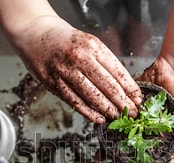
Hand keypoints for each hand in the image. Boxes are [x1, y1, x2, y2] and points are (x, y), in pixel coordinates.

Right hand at [13, 15, 141, 123]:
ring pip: (92, 96)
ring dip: (108, 109)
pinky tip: (99, 118)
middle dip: (123, 102)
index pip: (118, 72)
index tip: (138, 99)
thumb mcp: (89, 43)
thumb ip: (104, 62)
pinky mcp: (55, 83)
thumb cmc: (66, 40)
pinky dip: (89, 112)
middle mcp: (80, 58)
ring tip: (118, 117)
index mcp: (94, 47)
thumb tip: (124, 87)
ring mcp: (66, 72)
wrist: (35, 33)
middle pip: (108, 86)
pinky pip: (75, 102)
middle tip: (133, 113)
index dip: (130, 89)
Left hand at [102, 56, 173, 162]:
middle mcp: (143, 131)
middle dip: (117, 162)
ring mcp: (134, 119)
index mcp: (157, 139)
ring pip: (118, 136)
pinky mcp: (126, 105)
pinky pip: (114, 115)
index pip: (145, 159)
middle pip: (128, 151)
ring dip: (107, 146)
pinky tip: (98, 130)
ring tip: (98, 155)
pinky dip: (105, 123)